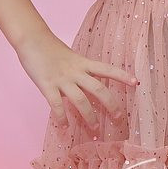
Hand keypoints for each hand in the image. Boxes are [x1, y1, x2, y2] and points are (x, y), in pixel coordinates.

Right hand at [15, 31, 138, 130]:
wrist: (32, 39)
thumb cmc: (50, 47)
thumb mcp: (70, 57)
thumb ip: (79, 70)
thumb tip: (85, 84)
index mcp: (83, 63)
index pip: (107, 69)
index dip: (121, 76)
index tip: (135, 83)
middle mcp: (76, 72)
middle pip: (98, 89)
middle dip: (110, 104)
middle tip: (118, 118)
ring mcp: (62, 79)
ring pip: (81, 101)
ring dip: (89, 117)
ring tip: (94, 129)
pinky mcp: (47, 85)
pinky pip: (56, 105)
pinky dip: (61, 117)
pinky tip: (64, 126)